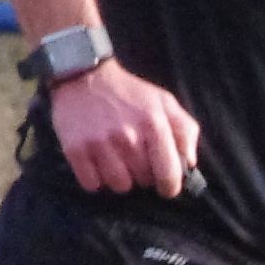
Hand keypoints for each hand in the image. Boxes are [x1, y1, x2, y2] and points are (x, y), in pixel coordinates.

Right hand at [51, 60, 203, 197]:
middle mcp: (127, 136)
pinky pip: (92, 184)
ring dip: (120, 177)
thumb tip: (189, 163)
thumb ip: (185, 131)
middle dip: (143, 174)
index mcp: (154, 124)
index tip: (167, 187)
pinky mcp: (75, 150)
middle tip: (135, 158)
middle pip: (143, 181)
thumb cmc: (130, 94)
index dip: (170, 186)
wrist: (85, 77)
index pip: (169, 174)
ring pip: (119, 185)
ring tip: (116, 158)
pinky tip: (98, 161)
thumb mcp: (165, 102)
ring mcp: (100, 144)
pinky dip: (95, 178)